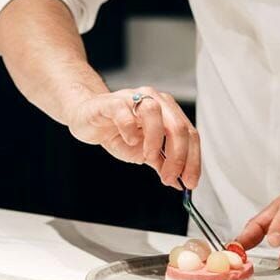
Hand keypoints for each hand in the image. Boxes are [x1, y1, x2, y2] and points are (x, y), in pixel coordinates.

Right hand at [65, 87, 200, 188]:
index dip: (193, 160)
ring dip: (155, 141)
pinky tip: (129, 141)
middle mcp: (154, 99)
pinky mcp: (111, 102)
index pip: (189, 134)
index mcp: (167, 111)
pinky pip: (124, 112)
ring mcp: (132, 97)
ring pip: (153, 112)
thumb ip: (162, 163)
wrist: (87, 118)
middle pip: (177, 125)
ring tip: (148, 157)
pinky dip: (129, 129)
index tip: (189, 182)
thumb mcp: (143, 152)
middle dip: (178, 156)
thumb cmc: (116, 131)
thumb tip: (180, 182)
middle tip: (169, 178)